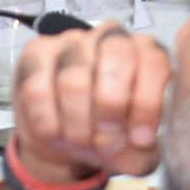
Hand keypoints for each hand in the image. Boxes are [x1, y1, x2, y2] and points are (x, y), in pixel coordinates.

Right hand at [11, 23, 172, 184]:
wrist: (64, 140)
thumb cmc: (108, 136)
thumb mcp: (135, 152)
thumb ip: (144, 149)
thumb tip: (141, 141)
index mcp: (146, 54)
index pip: (153, 62)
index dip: (147, 103)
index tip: (141, 139)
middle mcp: (111, 38)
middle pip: (116, 56)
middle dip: (111, 106)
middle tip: (107, 140)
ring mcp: (72, 41)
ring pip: (74, 78)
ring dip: (77, 123)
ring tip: (80, 143)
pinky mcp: (37, 53)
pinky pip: (37, 87)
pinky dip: (47, 120)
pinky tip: (55, 133)